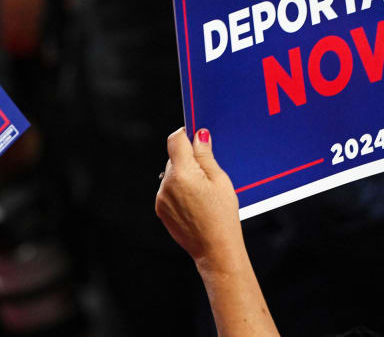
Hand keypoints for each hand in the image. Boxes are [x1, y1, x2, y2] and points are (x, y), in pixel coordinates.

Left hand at [156, 128, 242, 266]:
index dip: (186, 135)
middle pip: (174, 158)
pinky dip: (179, 191)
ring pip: (171, 174)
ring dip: (184, 176)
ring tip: (202, 194)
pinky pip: (168, 190)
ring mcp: (161, 198)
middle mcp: (167, 184)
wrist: (215, 249)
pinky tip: (195, 204)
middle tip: (208, 174)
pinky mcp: (160, 209)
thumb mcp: (220, 180)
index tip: (197, 137)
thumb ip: (206, 155)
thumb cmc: (223, 215)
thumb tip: (198, 135)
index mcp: (183, 173)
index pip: (176, 140)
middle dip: (189, 160)